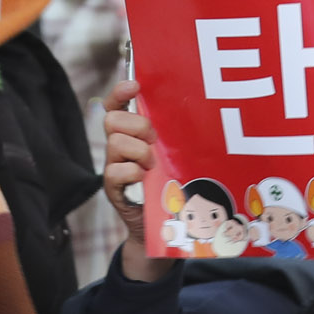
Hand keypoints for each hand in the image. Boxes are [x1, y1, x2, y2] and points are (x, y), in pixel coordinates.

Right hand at [102, 81, 170, 283]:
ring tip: (152, 165)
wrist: (164, 227)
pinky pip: (114, 171)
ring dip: (138, 151)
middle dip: (136, 125)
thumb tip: (201, 110)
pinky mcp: (113, 189)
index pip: (116, 105)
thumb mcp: (176, 156)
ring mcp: (114, 167)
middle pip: (112, 119)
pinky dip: (132, 172)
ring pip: (114, 143)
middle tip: (154, 141)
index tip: (135, 86)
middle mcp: (119, 147)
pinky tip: (144, 179)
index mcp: (133, 134)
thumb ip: (175, 136)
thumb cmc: (174, 186)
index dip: (121, 92)